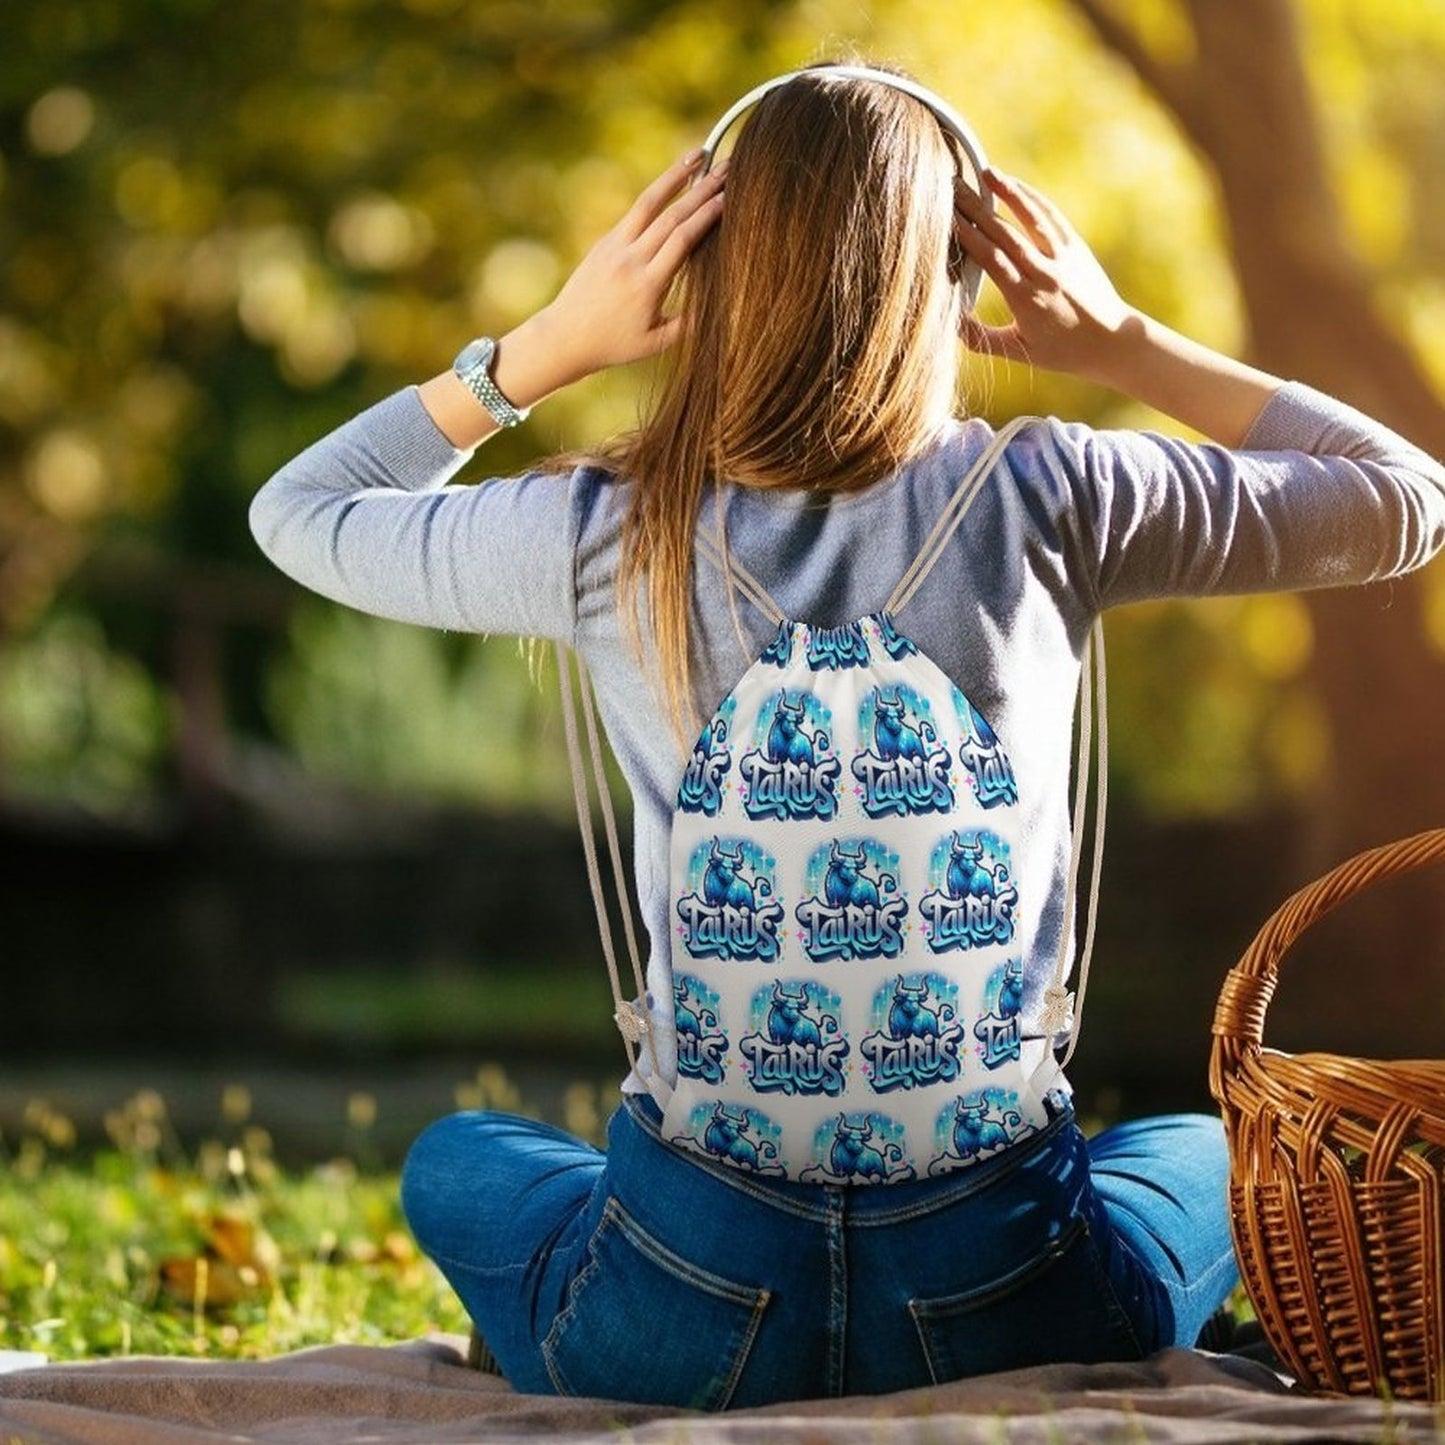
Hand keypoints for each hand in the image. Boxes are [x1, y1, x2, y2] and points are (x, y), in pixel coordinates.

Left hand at [536, 151, 726, 382]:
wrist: (565, 336)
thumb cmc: (614, 345)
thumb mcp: (655, 344)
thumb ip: (688, 326)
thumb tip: (724, 307)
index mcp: (647, 286)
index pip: (681, 241)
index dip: (706, 216)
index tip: (729, 198)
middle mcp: (630, 260)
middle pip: (671, 216)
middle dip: (702, 189)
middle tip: (728, 168)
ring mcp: (615, 246)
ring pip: (649, 203)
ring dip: (676, 176)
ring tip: (699, 153)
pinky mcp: (605, 241)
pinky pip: (636, 211)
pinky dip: (658, 193)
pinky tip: (675, 179)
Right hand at [953, 169, 1135, 381]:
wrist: (1114, 341)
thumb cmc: (1063, 352)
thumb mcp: (1019, 352)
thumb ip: (981, 338)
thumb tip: (949, 322)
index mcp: (1026, 300)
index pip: (992, 260)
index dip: (968, 236)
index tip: (946, 218)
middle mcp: (1044, 273)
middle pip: (1004, 234)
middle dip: (977, 209)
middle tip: (953, 187)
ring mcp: (1063, 257)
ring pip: (1031, 218)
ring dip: (1008, 192)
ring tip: (986, 172)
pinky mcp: (1077, 247)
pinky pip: (1051, 217)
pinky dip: (1032, 198)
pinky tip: (1015, 185)